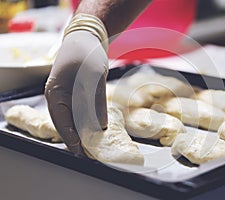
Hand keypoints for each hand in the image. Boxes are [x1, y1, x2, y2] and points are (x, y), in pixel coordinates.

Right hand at [45, 30, 107, 155]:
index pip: (61, 121)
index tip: (80, 150)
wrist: (87, 38)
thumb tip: (100, 125)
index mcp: (55, 93)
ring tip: (92, 145)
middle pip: (66, 123)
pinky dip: (87, 121)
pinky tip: (95, 128)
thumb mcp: (93, 76)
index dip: (70, 137)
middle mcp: (58, 97)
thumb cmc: (86, 53)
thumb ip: (95, 101)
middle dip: (76, 138)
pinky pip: (80, 112)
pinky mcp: (76, 94)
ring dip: (82, 131)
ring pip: (74, 119)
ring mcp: (67, 96)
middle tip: (88, 153)